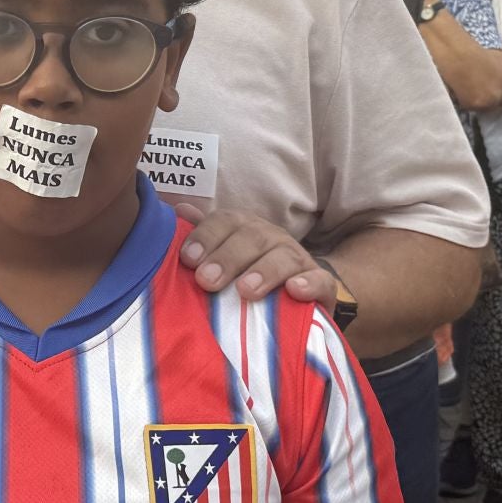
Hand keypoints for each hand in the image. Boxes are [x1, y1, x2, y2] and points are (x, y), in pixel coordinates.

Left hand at [174, 205, 337, 307]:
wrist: (297, 292)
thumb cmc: (250, 273)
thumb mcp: (224, 256)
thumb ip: (204, 236)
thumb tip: (179, 210)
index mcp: (245, 228)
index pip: (225, 222)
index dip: (206, 237)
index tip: (188, 259)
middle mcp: (272, 238)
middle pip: (252, 238)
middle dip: (227, 258)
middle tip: (207, 281)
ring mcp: (299, 260)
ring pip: (284, 257)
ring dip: (264, 272)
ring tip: (246, 290)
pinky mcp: (322, 285)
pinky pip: (320, 281)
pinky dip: (309, 284)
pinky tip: (295, 290)